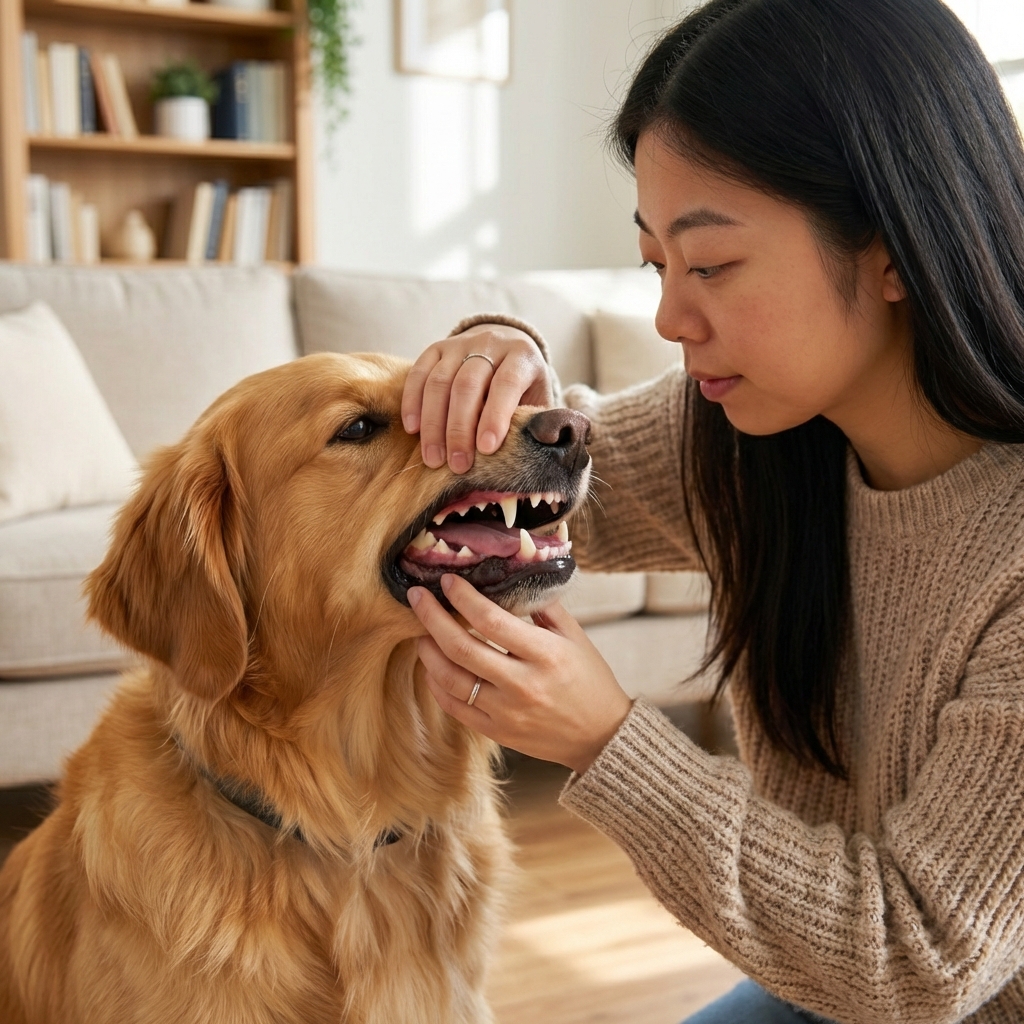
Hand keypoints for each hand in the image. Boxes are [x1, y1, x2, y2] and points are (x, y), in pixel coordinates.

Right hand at [402, 324, 553, 473]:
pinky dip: (413, 402)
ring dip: (434, 424)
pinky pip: (418, 373)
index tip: (486, 449)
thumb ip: (533, 421)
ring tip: (433, 459)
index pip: (506, 384)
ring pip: (440, 381)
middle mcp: (491, 344)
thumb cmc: (524, 386)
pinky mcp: (436, 348)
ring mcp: (460, 344)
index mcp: (522, 356)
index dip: (495, 416)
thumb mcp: (538, 398)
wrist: (506, 345)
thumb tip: (531, 451)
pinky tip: (413, 429)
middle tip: (457, 465)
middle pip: (467, 385)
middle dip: (460, 429)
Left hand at [407, 574, 632, 774]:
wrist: (602, 736)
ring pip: (450, 679)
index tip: (447, 581)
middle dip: (431, 617)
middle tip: (416, 596)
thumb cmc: (589, 679)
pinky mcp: (497, 732)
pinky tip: (433, 666)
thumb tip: (511, 575)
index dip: (463, 598)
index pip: (492, 621)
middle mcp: (522, 684)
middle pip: (461, 647)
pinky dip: (437, 683)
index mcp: (545, 654)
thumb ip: (542, 606)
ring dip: (428, 651)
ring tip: (420, 631)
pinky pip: (454, 707)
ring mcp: (506, 712)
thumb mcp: (575, 636)